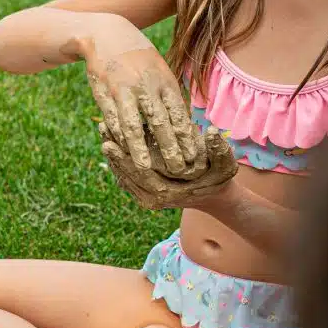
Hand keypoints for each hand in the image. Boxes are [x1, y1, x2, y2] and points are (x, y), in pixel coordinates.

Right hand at [85, 40, 200, 176]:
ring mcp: (123, 90)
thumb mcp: (161, 71)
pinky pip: (112, 119)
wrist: (107, 35)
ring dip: (138, 148)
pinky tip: (122, 150)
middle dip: (169, 148)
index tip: (195, 156)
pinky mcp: (103, 94)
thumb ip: (171, 96)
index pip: (179, 114)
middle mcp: (146, 86)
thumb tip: (187, 124)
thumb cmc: (140, 58)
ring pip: (132, 125)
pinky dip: (117, 137)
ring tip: (144, 167)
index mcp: (164, 81)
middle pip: (159, 122)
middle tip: (178, 170)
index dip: (187, 137)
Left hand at [101, 126, 236, 209]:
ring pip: (122, 174)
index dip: (123, 159)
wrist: (211, 194)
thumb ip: (220, 149)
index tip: (110, 141)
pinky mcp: (142, 192)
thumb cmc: (218, 177)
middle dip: (113, 151)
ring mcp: (145, 197)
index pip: (140, 175)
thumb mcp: (225, 164)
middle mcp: (153, 199)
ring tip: (103, 127)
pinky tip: (110, 137)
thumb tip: (212, 131)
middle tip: (102, 128)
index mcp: (168, 194)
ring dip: (111, 152)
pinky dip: (116, 158)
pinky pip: (125, 175)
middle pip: (126, 174)